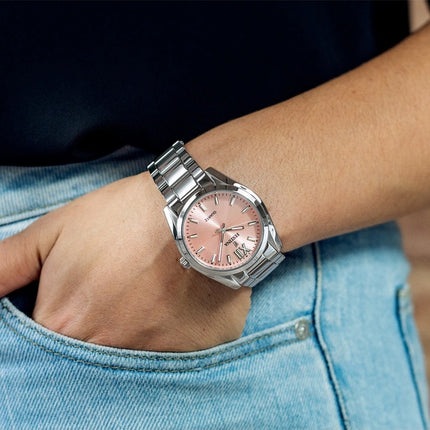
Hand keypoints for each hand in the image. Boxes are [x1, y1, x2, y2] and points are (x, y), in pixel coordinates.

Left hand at [0, 172, 250, 351]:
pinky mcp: (195, 354)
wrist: (196, 210)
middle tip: (119, 296)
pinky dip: (174, 335)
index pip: (46, 347)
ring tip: (150, 296)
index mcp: (66, 325)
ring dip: (137, 333)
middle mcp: (107, 353)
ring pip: (134, 361)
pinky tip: (178, 305)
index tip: (83, 299)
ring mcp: (155, 358)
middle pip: (90, 359)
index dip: (63, 321)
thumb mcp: (55, 230)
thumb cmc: (125, 217)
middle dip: (98, 330)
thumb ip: (5, 266)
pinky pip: (177, 357)